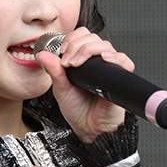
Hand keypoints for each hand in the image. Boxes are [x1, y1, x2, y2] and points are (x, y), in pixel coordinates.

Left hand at [36, 26, 133, 141]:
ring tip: (76, 64)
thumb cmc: (78, 111)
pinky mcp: (120, 79)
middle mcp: (98, 63)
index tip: (61, 52)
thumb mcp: (61, 89)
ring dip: (88, 49)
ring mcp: (110, 69)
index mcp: (84, 61)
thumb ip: (54, 71)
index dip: (71, 39)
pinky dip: (115, 57)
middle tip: (67, 62)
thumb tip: (43, 54)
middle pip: (93, 38)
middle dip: (77, 45)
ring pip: (105, 46)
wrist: (88, 130)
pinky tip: (104, 59)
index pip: (82, 36)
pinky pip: (124, 62)